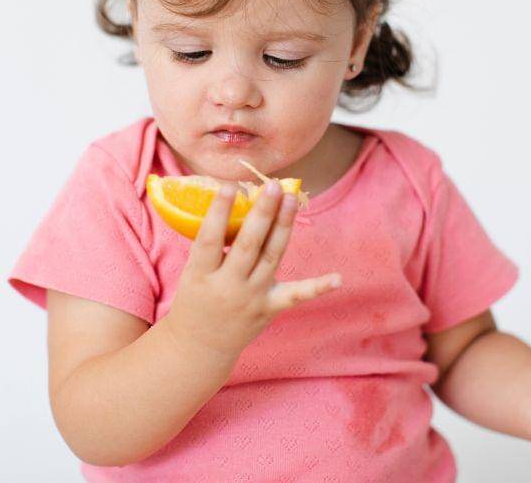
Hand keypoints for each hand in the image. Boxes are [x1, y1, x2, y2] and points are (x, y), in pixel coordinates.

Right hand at [164, 179, 341, 362]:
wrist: (200, 345)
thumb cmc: (196, 297)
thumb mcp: (193, 272)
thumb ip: (213, 245)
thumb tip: (238, 204)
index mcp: (200, 275)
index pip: (209, 239)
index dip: (219, 212)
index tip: (229, 186)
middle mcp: (228, 286)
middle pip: (248, 245)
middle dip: (262, 214)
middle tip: (272, 185)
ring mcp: (251, 298)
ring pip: (272, 256)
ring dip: (283, 225)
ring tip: (290, 198)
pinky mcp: (270, 307)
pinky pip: (296, 296)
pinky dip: (318, 287)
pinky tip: (337, 278)